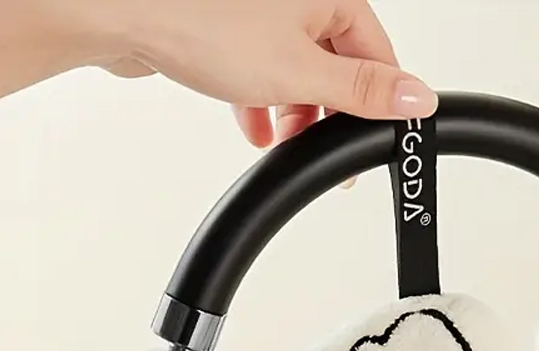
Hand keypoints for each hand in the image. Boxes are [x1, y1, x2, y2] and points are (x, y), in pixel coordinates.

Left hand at [89, 0, 435, 145]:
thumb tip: (419, 99)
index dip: (377, 104)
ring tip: (282, 141)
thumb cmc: (201, 23)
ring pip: (296, 70)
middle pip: (336, 63)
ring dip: (294, 113)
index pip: (377, 55)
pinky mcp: (228, 26)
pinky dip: (262, 100)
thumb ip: (363, 93)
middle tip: (324, 150)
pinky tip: (254, 128)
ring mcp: (260, 10)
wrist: (119, 13)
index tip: (373, 140)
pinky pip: (260, 68)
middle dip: (328, 113)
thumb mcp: (302, 73)